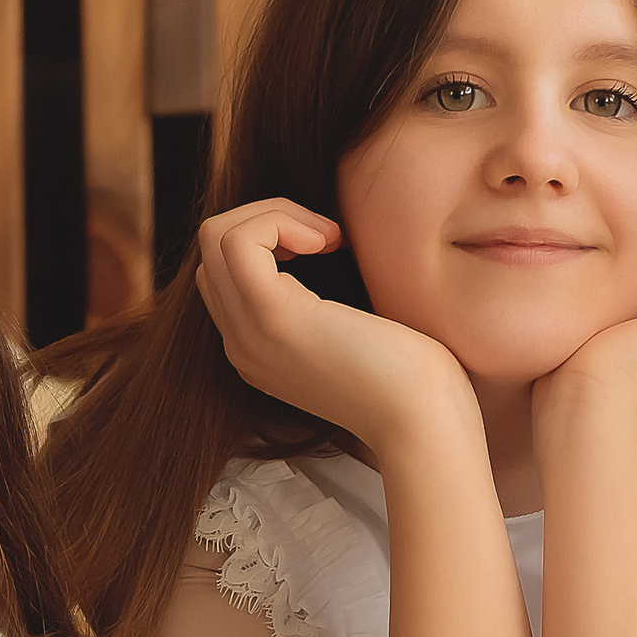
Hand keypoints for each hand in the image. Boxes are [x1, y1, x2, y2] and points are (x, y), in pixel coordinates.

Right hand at [192, 198, 473, 454]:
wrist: (425, 422)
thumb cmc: (413, 379)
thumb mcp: (356, 333)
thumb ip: (327, 303)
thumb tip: (329, 242)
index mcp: (258, 349)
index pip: (223, 271)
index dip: (270, 238)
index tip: (329, 246)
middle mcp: (241, 344)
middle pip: (211, 250)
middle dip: (268, 218)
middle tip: (329, 238)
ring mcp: (250, 332)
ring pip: (215, 236)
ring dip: (274, 214)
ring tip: (329, 238)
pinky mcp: (272, 316)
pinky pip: (240, 239)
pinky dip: (281, 220)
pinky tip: (329, 241)